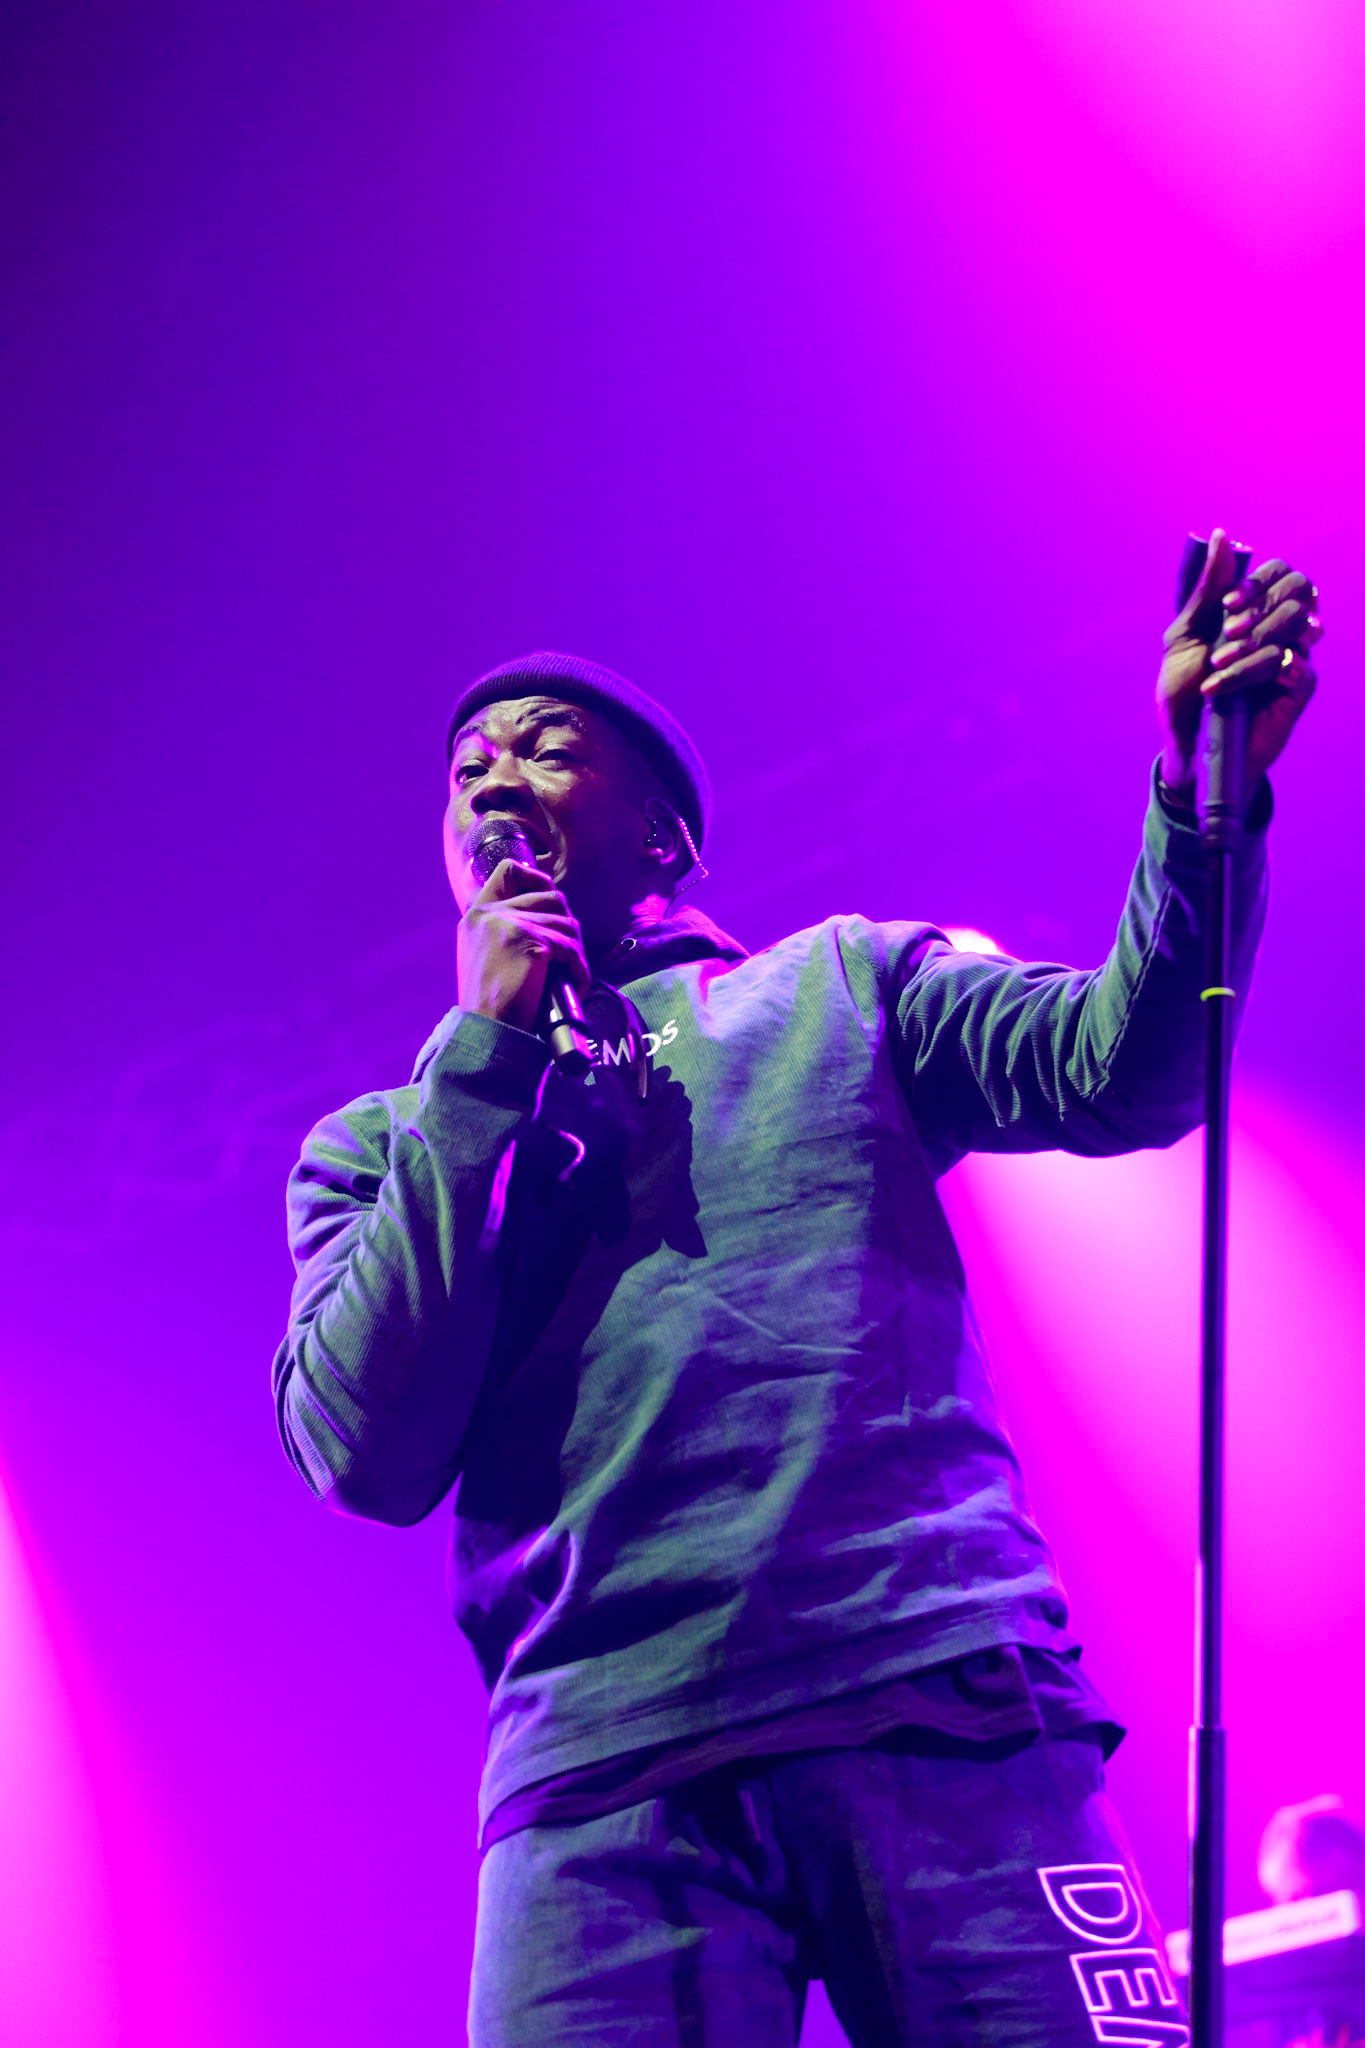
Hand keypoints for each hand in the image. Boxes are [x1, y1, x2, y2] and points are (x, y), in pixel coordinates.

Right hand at [456, 857, 589, 1031]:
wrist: (486, 1033)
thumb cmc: (492, 1005)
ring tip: (568, 977)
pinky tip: (572, 988)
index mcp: (477, 915)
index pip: (509, 870)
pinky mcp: (528, 939)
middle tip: (567, 956)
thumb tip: (550, 915)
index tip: (549, 898)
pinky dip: (579, 971)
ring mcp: (508, 923)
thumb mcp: (486, 956)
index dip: (536, 878)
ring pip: (566, 922)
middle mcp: (489, 913)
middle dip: (567, 926)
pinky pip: (570, 948)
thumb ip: (504, 931)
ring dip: (575, 952)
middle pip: (551, 896)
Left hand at [1157, 528, 1319, 803]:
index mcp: (1254, 612)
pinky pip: (1295, 665)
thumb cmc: (1183, 693)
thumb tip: (1221, 534)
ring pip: (1297, 626)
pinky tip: (1228, 690)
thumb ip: (1208, 590)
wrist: (1186, 747)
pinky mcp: (1298, 690)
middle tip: (1225, 637)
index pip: (1280, 572)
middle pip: (1299, 589)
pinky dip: (1257, 673)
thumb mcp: (1184, 636)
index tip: (1226, 607)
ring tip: (1217, 669)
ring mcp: (1292, 658)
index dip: (1257, 582)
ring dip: (1251, 645)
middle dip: (1257, 610)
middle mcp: (1279, 630)